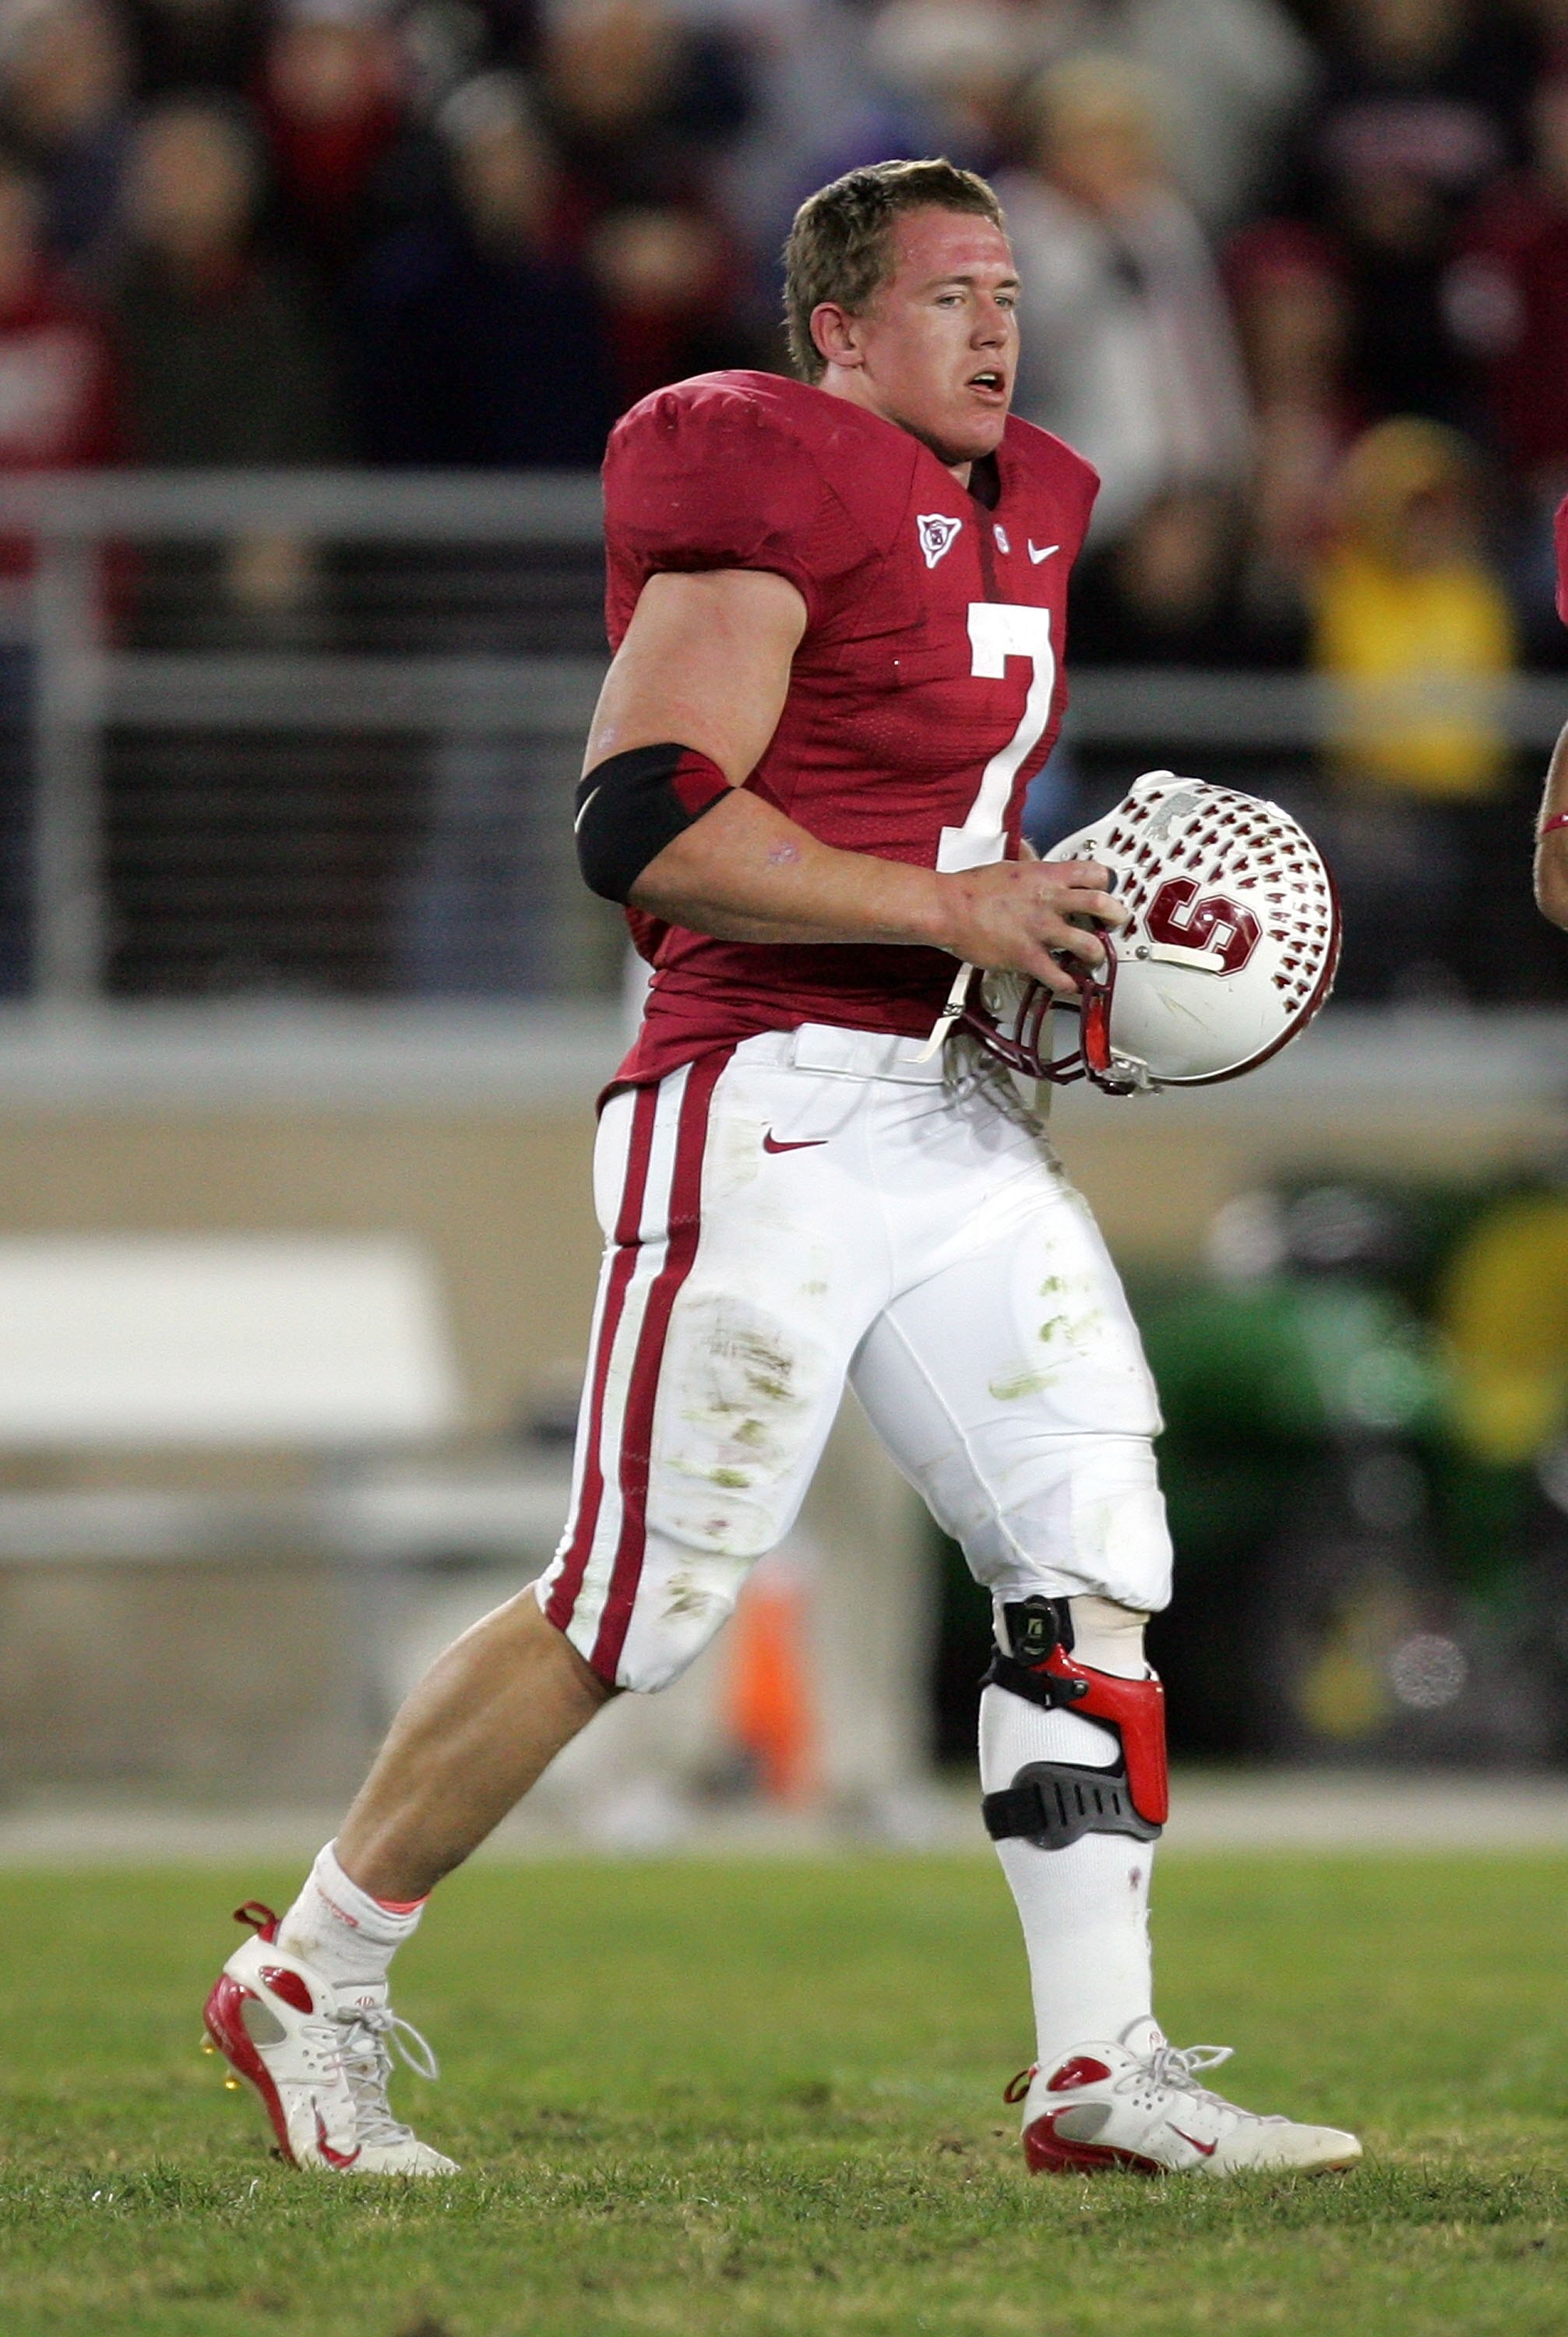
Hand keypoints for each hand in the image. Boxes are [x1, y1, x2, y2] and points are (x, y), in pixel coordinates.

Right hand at [933, 857, 1125, 994]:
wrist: (949, 907)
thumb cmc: (973, 888)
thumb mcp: (1010, 867)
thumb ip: (1031, 867)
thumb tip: (1034, 858)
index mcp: (1047, 875)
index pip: (1094, 873)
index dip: (1106, 882)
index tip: (1107, 890)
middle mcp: (1050, 901)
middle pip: (1101, 904)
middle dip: (1117, 916)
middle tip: (1117, 923)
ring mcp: (1041, 930)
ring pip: (1088, 945)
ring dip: (1097, 955)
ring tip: (1094, 960)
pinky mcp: (1028, 956)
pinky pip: (1058, 976)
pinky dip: (1069, 983)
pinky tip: (1069, 984)